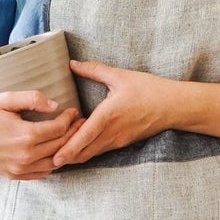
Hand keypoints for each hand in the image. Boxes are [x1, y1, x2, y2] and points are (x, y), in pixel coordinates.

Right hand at [0, 90, 80, 178]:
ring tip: (70, 137)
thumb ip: (31, 98)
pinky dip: (52, 163)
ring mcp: (20, 169)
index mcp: (25, 136)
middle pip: (60, 146)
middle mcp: (25, 156)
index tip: (73, 110)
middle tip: (79, 123)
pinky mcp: (15, 175)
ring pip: (54, 163)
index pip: (58, 129)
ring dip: (65, 150)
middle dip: (73, 133)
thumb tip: (55, 105)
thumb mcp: (4, 99)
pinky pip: (42, 173)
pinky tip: (54, 152)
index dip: (69, 119)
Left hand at [49, 62, 180, 167]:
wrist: (174, 106)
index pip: (84, 137)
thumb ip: (93, 70)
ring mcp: (117, 140)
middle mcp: (111, 133)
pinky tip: (76, 145)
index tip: (53, 157)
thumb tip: (71, 63)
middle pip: (83, 152)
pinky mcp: (122, 143)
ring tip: (56, 152)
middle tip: (46, 156)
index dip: (68, 149)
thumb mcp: (120, 76)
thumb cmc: (149, 89)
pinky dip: (86, 150)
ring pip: (91, 153)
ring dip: (75, 154)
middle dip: (65, 155)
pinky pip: (100, 150)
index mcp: (108, 116)